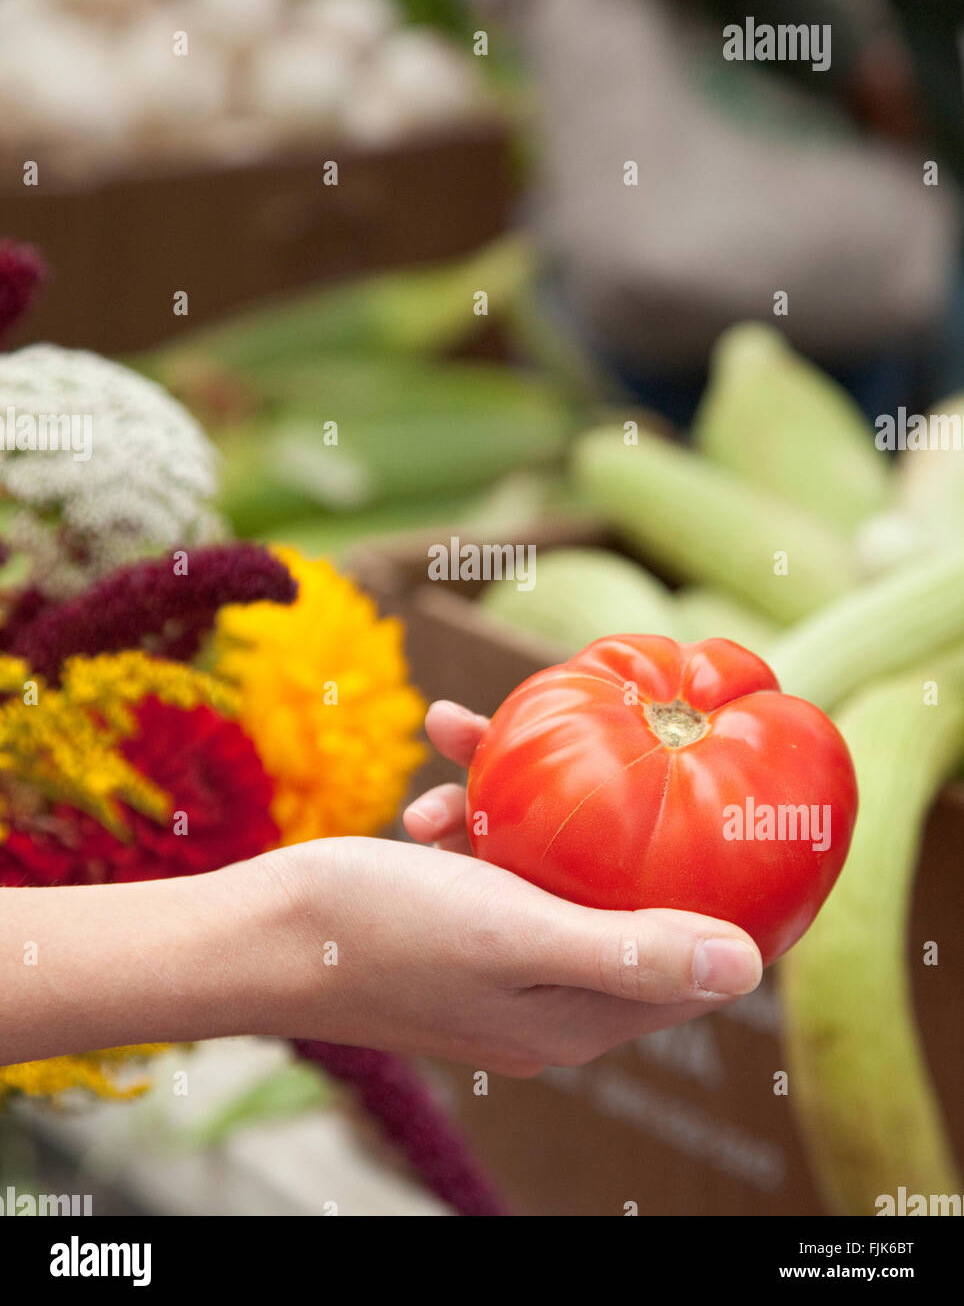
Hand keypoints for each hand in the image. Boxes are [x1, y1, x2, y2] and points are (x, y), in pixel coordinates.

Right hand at [256, 701, 762, 1076]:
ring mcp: (500, 955)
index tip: (758, 820)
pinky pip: (492, 850)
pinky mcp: (455, 918)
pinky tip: (434, 743)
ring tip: (461, 730)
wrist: (255, 936)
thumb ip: (629, 950)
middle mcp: (548, 992)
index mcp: (578, 1015)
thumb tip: (748, 966)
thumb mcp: (514, 934)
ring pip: (550, 856)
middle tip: (633, 733)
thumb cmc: (382, 935)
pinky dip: (471, 800)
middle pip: (622, 895)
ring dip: (519, 791)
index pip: (691, 967)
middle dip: (617, 817)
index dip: (735, 901)